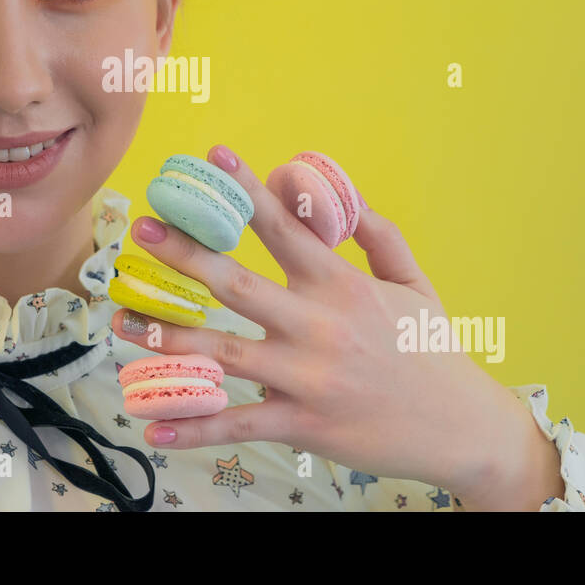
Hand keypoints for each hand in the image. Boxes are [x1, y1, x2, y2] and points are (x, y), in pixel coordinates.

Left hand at [110, 144, 553, 507]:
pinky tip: (152, 425)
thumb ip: (376, 234)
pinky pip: (237, 424)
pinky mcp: (302, 424)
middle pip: (235, 284)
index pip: (282, 227)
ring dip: (166, 336)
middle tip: (142, 231)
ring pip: (222, 353)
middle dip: (183, 254)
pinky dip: (193, 427)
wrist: (462, 427)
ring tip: (122, 321)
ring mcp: (306, 378)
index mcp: (341, 286)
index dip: (243, 189)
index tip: (209, 157)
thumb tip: (340, 193)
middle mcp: (318, 327)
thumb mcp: (413, 281)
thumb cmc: (433, 350)